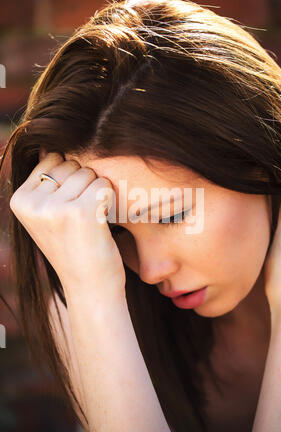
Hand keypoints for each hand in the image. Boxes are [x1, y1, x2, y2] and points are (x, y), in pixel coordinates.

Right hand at [9, 151, 125, 299]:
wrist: (90, 287)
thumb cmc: (74, 247)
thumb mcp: (47, 215)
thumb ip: (46, 182)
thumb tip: (50, 144)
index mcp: (20, 200)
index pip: (52, 159)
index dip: (69, 181)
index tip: (68, 210)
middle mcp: (33, 202)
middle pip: (72, 164)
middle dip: (84, 186)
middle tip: (81, 220)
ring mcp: (56, 207)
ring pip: (89, 173)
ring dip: (97, 194)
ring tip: (90, 222)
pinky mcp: (82, 212)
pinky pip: (104, 185)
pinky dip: (109, 201)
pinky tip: (101, 223)